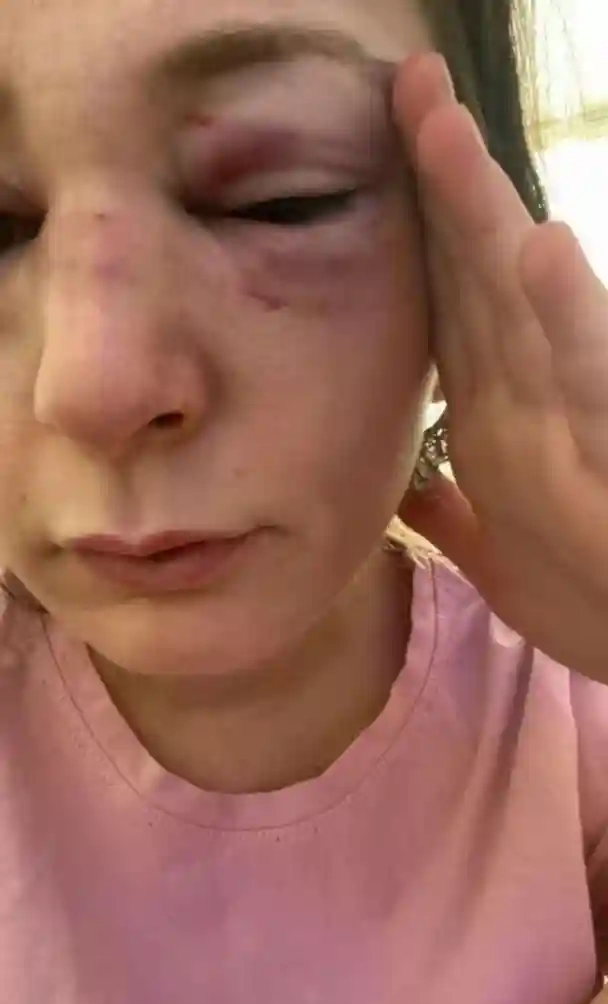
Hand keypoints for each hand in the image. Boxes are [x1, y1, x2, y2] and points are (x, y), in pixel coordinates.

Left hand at [392, 52, 607, 683]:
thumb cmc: (593, 603)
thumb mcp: (500, 559)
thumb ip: (453, 511)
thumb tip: (405, 481)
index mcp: (496, 414)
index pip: (446, 303)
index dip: (414, 226)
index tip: (384, 146)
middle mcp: (530, 397)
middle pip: (474, 275)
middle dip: (440, 180)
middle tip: (406, 84)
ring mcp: (575, 415)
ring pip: (519, 303)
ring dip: (481, 217)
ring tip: (441, 129)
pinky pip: (590, 376)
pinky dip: (565, 313)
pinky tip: (540, 249)